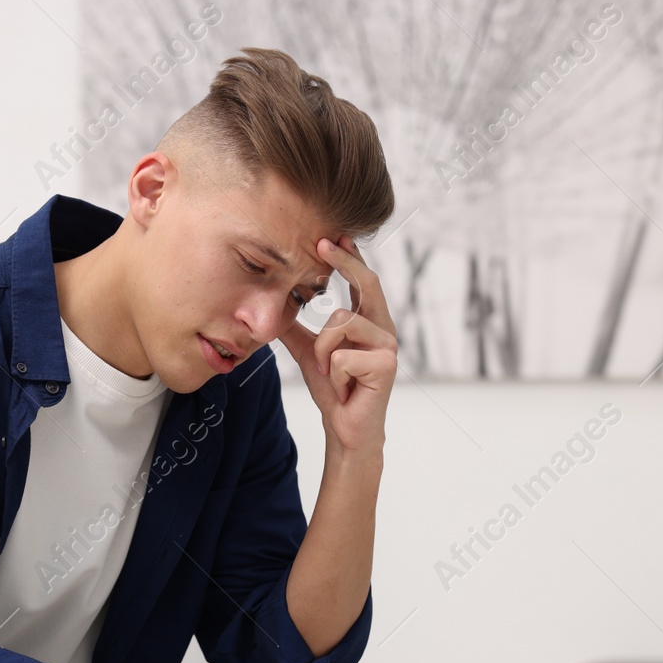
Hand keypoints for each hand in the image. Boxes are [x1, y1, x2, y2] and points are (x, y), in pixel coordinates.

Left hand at [276, 235, 398, 456]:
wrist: (344, 427)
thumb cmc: (333, 390)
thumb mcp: (310, 352)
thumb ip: (296, 328)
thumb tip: (274, 304)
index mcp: (370, 322)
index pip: (363, 282)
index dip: (350, 257)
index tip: (332, 235)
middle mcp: (384, 329)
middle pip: (367, 284)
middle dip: (345, 262)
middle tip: (323, 243)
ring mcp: (388, 347)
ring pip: (341, 323)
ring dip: (323, 352)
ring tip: (330, 375)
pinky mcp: (385, 366)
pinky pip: (341, 355)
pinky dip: (332, 375)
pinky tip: (343, 389)